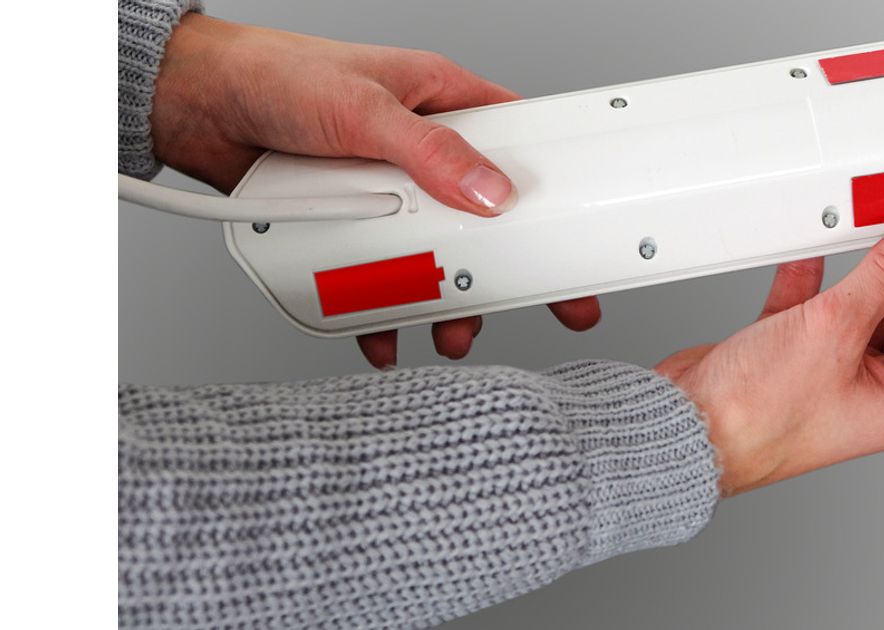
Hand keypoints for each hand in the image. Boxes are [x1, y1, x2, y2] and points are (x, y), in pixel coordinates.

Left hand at [151, 13, 599, 365]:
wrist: (198, 104)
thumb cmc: (279, 75)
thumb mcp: (364, 109)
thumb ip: (430, 151)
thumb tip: (488, 191)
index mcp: (443, 102)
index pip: (516, 145)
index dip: (549, 189)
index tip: (574, 230)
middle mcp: (422, 152)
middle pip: (481, 217)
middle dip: (500, 269)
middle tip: (532, 303)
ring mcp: (388, 191)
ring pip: (434, 254)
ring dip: (442, 299)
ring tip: (446, 330)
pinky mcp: (352, 224)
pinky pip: (380, 274)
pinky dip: (383, 308)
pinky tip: (383, 331)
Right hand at [657, 202, 883, 495]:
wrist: (684, 427)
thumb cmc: (755, 415)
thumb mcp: (836, 329)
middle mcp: (877, 389)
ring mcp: (835, 371)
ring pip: (871, 301)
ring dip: (873, 259)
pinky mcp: (794, 354)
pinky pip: (816, 303)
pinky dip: (815, 272)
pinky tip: (813, 248)